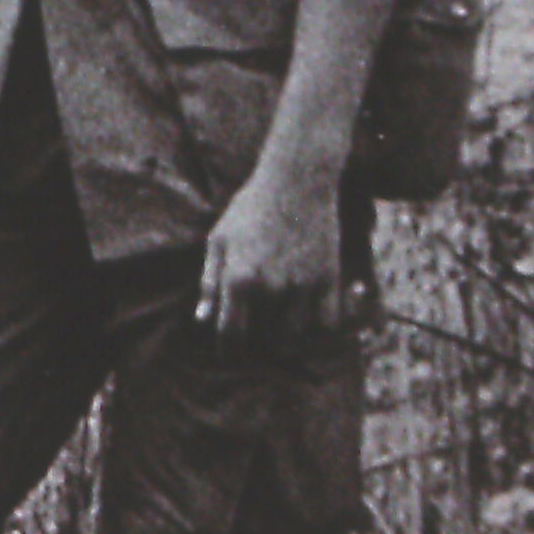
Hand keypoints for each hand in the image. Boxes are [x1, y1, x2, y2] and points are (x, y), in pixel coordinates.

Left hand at [199, 155, 343, 343]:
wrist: (297, 181)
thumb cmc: (250, 209)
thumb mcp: (219, 240)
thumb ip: (210, 282)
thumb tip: (203, 321)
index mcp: (238, 279)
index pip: (231, 334)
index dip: (228, 350)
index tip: (228, 352)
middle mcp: (271, 287)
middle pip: (264, 337)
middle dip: (258, 338)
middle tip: (256, 328)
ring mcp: (303, 285)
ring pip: (294, 333)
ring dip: (285, 332)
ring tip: (278, 318)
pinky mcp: (329, 279)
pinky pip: (327, 323)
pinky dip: (317, 327)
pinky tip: (307, 315)